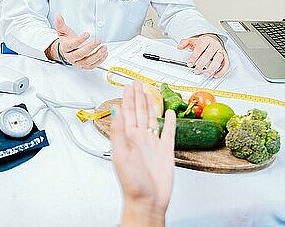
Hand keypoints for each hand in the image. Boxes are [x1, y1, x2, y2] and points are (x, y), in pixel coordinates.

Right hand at [48, 15, 107, 68]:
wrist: (67, 51)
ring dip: (97, 55)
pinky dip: (99, 61)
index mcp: (66, 48)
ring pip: (87, 62)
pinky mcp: (84, 66)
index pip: (72, 45)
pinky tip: (105, 53)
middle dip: (90, 47)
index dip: (79, 40)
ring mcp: (78, 62)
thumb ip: (61, 24)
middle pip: (80, 54)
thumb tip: (58, 16)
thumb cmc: (67, 41)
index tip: (87, 34)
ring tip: (104, 48)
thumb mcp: (63, 32)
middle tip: (98, 40)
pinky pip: (92, 66)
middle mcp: (71, 57)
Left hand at [110, 81, 175, 226]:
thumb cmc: (132, 183)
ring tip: (149, 93)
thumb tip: (114, 110)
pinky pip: (168, 132)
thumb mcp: (121, 154)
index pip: (126, 111)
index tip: (127, 85)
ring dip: (150, 105)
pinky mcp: (165, 151)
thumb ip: (118, 131)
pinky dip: (169, 121)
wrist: (147, 201)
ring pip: (151, 118)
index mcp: (128, 137)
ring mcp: (152, 143)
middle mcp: (140, 138)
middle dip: (137, 96)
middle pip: (138, 111)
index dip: (127, 97)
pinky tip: (169, 114)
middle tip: (137, 83)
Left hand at [177, 34, 229, 77]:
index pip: (200, 48)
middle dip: (202, 64)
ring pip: (218, 59)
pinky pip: (226, 64)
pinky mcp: (225, 56)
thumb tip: (179, 46)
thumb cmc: (203, 42)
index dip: (194, 57)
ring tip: (206, 74)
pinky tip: (216, 75)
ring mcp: (220, 50)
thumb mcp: (192, 40)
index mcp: (206, 40)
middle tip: (196, 71)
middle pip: (209, 54)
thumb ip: (185, 43)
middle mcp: (214, 45)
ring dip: (212, 68)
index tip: (190, 64)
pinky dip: (222, 71)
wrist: (213, 38)